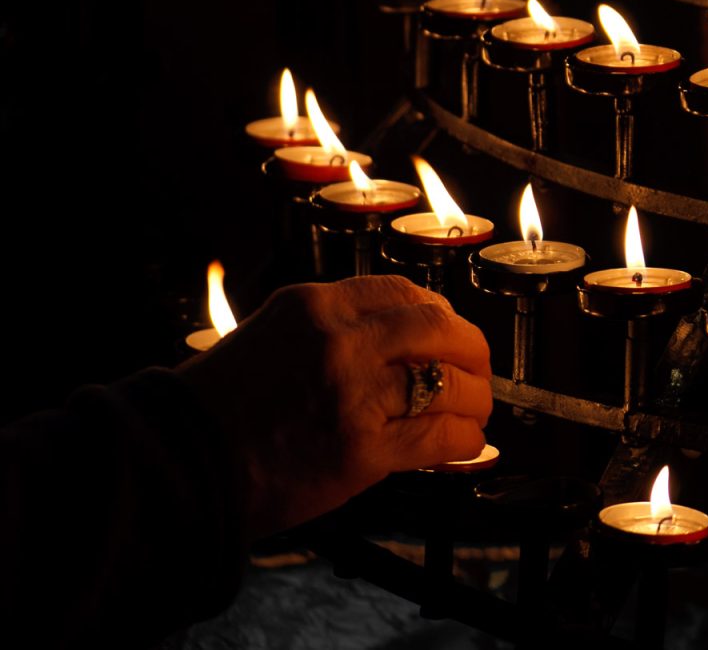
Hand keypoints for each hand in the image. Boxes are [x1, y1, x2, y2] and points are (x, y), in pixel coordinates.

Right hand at [176, 275, 492, 536]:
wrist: (181, 463)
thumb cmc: (220, 405)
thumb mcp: (271, 336)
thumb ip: (330, 331)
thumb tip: (394, 344)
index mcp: (316, 306)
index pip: (401, 292)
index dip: (439, 313)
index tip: (450, 331)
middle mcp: (340, 340)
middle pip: (439, 328)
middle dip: (472, 349)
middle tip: (477, 369)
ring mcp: (354, 394)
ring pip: (450, 383)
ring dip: (475, 399)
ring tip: (476, 412)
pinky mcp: (363, 450)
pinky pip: (439, 437)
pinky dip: (464, 440)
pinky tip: (465, 444)